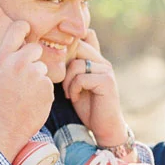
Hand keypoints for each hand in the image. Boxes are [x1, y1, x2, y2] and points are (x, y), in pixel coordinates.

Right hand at [0, 20, 53, 160]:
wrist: (4, 126)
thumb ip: (8, 57)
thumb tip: (23, 45)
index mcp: (3, 58)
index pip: (18, 28)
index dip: (24, 28)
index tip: (27, 31)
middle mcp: (19, 62)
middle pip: (35, 48)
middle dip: (33, 59)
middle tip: (25, 77)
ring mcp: (34, 74)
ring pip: (43, 68)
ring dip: (38, 79)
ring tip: (25, 94)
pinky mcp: (47, 87)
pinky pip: (48, 84)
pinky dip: (43, 92)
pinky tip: (32, 101)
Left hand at [61, 31, 128, 146]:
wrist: (104, 126)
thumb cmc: (88, 106)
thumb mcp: (76, 83)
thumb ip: (71, 67)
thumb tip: (57, 51)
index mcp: (96, 59)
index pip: (83, 37)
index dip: (68, 47)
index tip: (60, 64)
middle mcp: (103, 61)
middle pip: (77, 47)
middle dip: (64, 64)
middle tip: (63, 82)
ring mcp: (106, 70)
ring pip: (76, 65)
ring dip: (67, 81)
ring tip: (69, 93)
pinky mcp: (107, 81)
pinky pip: (81, 78)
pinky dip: (74, 89)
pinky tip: (75, 98)